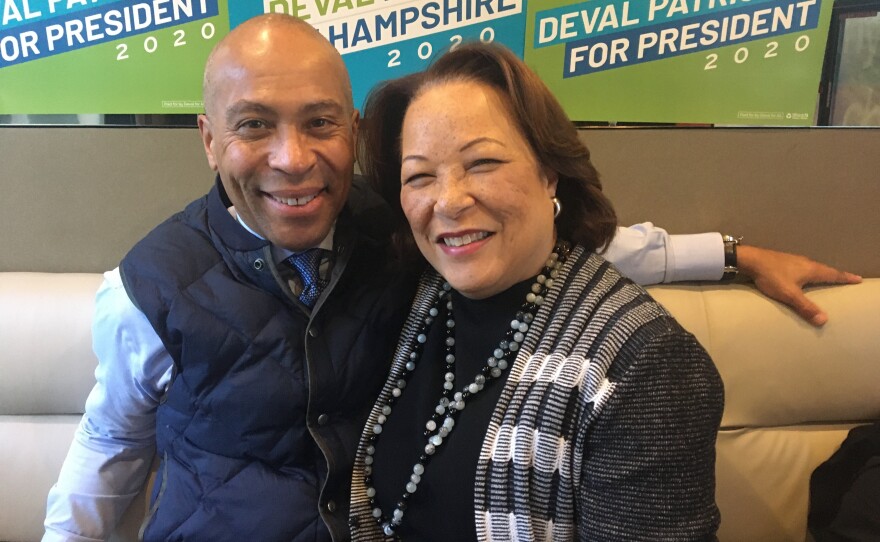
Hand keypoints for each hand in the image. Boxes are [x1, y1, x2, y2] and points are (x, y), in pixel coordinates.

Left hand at [737, 246, 861, 326]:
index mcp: (811, 269)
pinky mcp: (785, 261)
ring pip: (814, 267)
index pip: (834, 274)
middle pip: (826, 269)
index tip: (858, 279)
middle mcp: (806, 262)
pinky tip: (805, 275)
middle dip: (837, 274)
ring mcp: (795, 260)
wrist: (751, 260)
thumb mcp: (789, 294)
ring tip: (829, 277)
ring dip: (824, 272)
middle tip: (847, 278)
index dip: (846, 278)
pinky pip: (804, 267)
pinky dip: (811, 272)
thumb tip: (824, 320)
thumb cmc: (771, 276)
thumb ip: (805, 307)